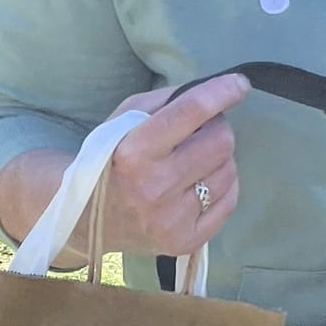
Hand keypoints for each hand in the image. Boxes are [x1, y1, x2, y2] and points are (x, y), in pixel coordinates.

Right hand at [95, 73, 248, 256]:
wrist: (86, 217)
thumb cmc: (109, 159)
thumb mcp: (123, 120)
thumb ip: (166, 101)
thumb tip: (214, 92)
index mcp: (134, 151)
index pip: (191, 112)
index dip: (222, 92)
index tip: (239, 84)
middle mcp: (154, 186)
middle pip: (221, 142)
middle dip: (217, 128)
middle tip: (203, 131)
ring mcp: (172, 218)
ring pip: (229, 170)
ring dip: (219, 159)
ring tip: (196, 160)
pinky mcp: (185, 241)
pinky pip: (229, 201)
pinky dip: (222, 186)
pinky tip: (201, 183)